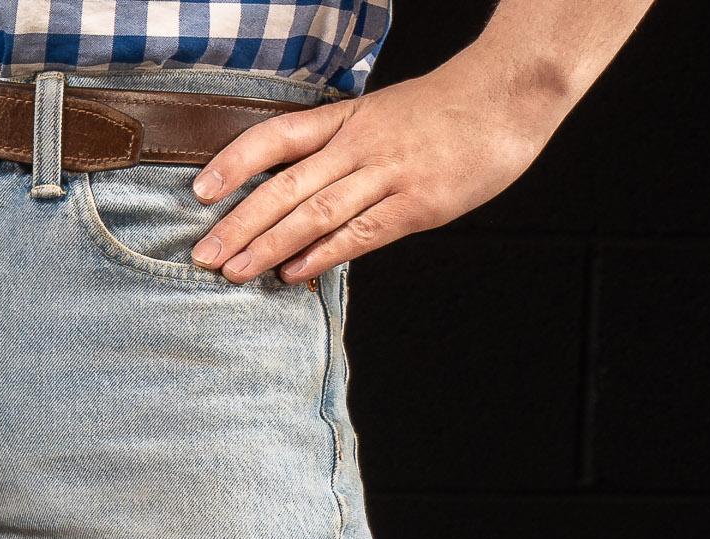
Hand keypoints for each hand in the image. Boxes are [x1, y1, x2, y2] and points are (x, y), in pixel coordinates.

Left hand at [186, 49, 567, 284]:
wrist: (510, 94)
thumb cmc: (444, 109)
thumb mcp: (380, 114)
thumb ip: (338, 148)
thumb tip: (291, 191)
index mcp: (347, 119)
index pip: (276, 137)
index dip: (234, 162)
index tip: (199, 192)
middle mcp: (361, 144)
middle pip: (286, 184)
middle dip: (239, 222)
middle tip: (203, 254)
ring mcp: (390, 174)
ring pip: (316, 211)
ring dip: (269, 245)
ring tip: (233, 271)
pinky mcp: (419, 203)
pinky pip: (363, 232)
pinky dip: (325, 254)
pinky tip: (294, 273)